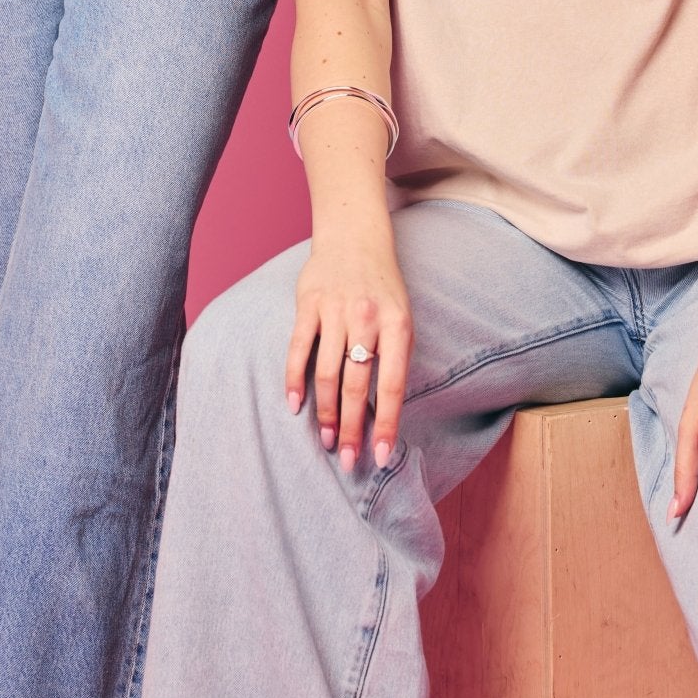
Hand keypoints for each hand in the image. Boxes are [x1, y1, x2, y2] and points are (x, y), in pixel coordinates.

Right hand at [286, 222, 412, 472]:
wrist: (355, 236)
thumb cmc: (382, 286)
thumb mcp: (402, 317)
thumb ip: (395, 357)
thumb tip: (386, 410)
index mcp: (397, 324)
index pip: (391, 384)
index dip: (385, 423)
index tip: (379, 456)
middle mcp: (366, 318)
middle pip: (356, 384)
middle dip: (352, 427)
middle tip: (348, 461)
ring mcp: (335, 310)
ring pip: (327, 372)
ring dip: (325, 412)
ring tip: (327, 440)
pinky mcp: (308, 303)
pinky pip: (298, 348)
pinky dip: (295, 380)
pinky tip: (295, 406)